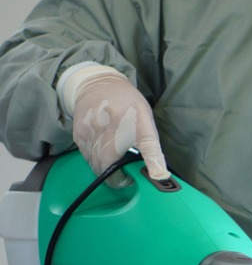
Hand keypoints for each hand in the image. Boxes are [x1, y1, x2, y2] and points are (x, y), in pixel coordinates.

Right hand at [60, 65, 168, 183]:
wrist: (99, 85)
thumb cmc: (128, 106)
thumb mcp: (145, 120)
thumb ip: (149, 145)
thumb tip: (155, 173)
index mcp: (139, 122)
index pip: (149, 145)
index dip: (154, 162)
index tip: (159, 176)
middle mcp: (115, 124)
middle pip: (110, 163)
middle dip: (116, 178)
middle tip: (123, 179)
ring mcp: (94, 128)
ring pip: (95, 163)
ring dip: (103, 171)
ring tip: (112, 169)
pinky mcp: (79, 132)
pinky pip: (85, 156)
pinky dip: (93, 161)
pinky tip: (100, 156)